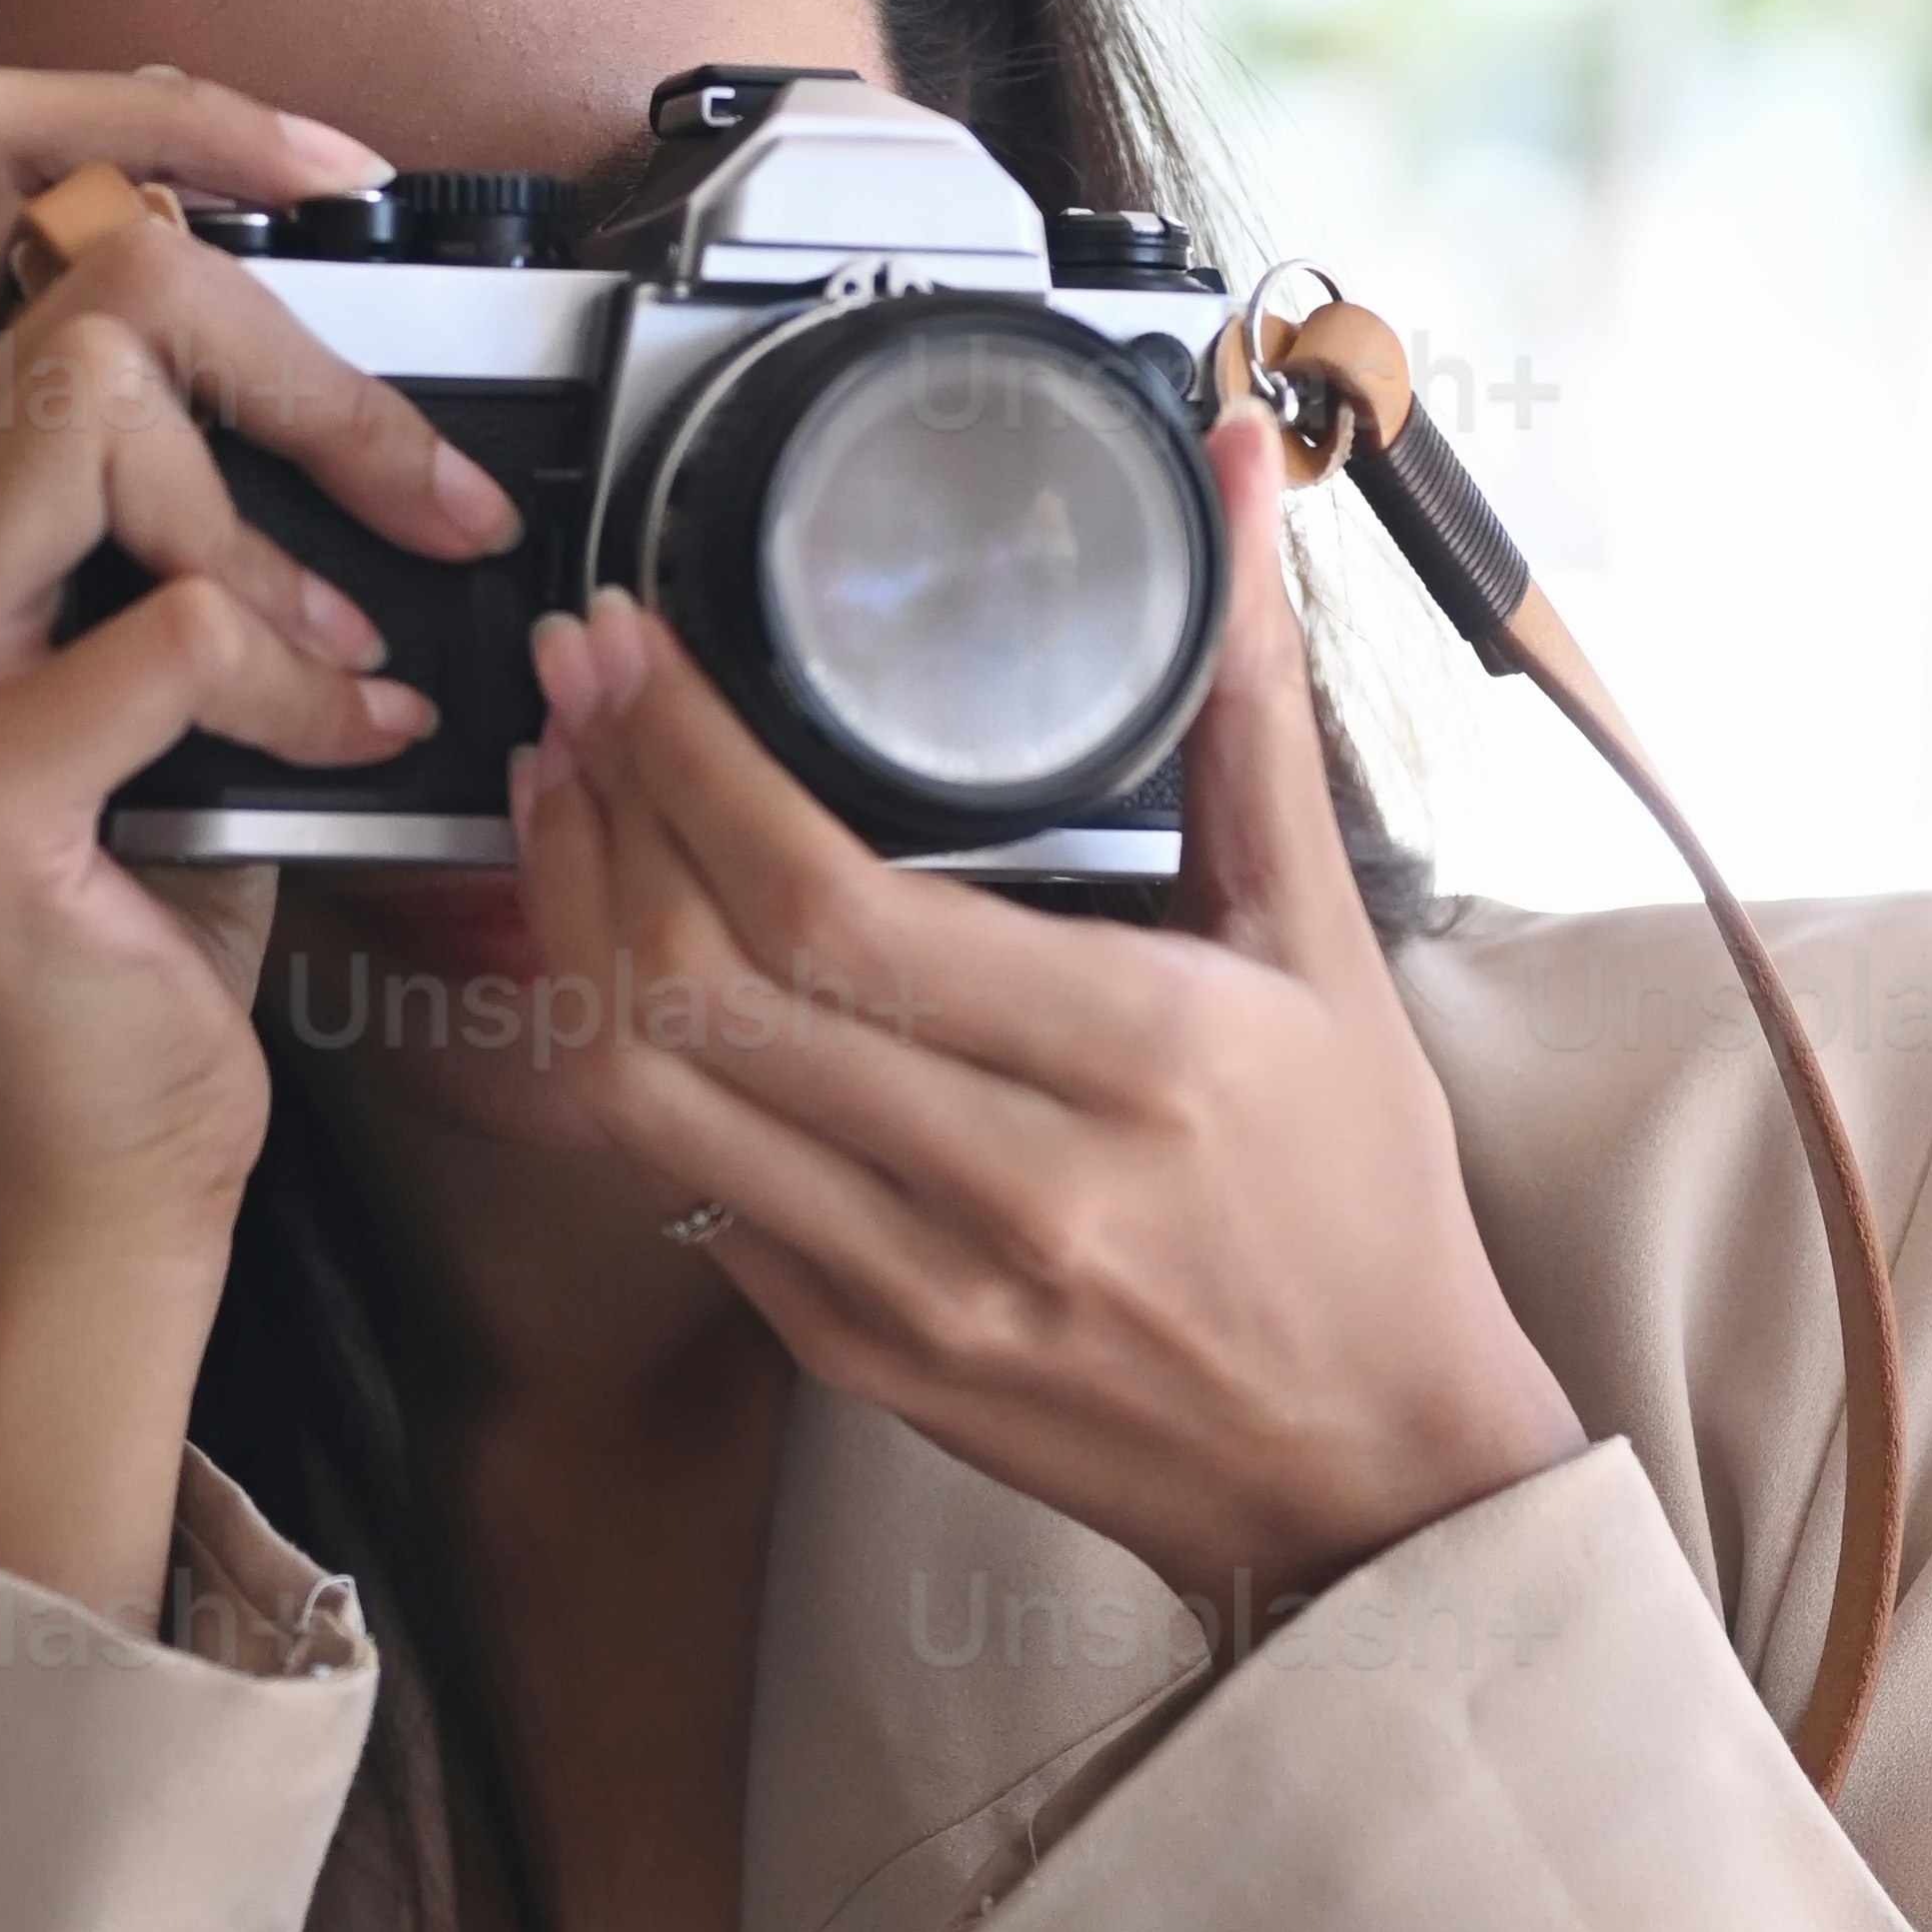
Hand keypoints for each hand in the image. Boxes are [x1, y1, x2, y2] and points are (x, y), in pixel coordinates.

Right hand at [0, 58, 520, 1611]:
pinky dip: (303, 679)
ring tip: (358, 640)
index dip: (163, 110)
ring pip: (96, 407)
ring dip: (289, 518)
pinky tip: (351, 744)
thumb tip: (360, 303)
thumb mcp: (160, 614)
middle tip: (433, 491)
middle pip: (83, 269)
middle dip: (309, 359)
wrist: (87, 1145)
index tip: (333, 169)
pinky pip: (171, 627)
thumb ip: (189, 457)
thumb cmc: (146, 872)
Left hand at [500, 409, 1582, 1637]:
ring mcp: (916, 1293)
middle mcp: (1010, 1190)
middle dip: (602, 813)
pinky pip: (687, 1193)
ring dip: (571, 933)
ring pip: (652, 1101)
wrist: (1369, 1465)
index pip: (836, 908)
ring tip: (561, 803)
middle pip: (707, 991)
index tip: (633, 652)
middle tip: (572, 691)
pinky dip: (628, 1059)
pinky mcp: (858, 1358)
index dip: (692, 768)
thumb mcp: (1325, 943)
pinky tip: (616, 956)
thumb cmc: (1359, 1197)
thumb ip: (1247, 700)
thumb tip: (1236, 465)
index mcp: (1137, 1062)